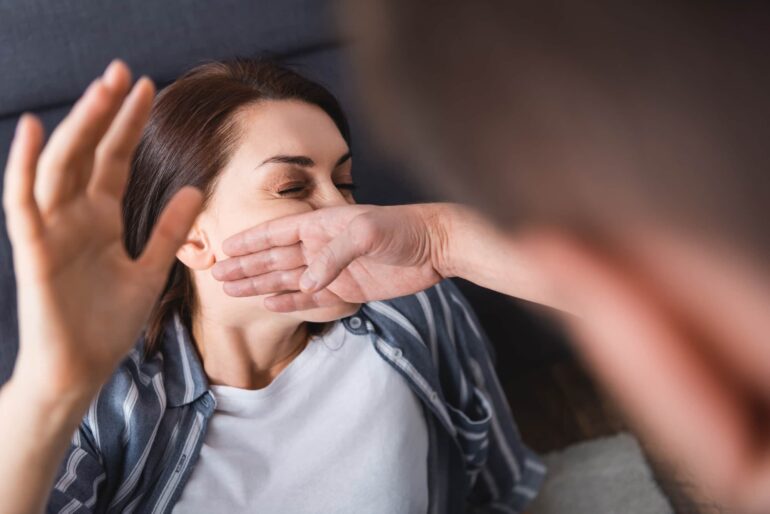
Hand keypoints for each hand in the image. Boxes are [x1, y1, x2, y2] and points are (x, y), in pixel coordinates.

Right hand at [5, 61, 201, 408]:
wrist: (82, 369)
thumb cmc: (110, 323)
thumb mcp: (150, 271)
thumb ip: (171, 231)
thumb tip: (196, 189)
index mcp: (102, 220)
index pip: (115, 160)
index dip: (129, 125)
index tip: (149, 88)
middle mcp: (75, 218)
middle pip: (88, 153)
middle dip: (105, 112)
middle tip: (124, 70)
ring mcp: (53, 231)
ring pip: (60, 167)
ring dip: (78, 126)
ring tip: (101, 88)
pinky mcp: (35, 252)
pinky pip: (23, 203)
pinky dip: (24, 166)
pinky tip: (35, 129)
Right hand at [211, 203, 451, 310]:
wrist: (436, 248)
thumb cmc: (401, 229)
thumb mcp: (366, 232)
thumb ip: (333, 255)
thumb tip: (306, 283)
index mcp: (321, 225)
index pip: (277, 233)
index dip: (250, 241)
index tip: (224, 248)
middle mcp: (322, 246)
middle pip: (275, 257)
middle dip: (247, 266)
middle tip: (218, 276)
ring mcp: (333, 269)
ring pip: (288, 278)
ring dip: (261, 283)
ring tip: (233, 291)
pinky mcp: (348, 290)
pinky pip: (312, 298)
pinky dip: (290, 301)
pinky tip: (269, 303)